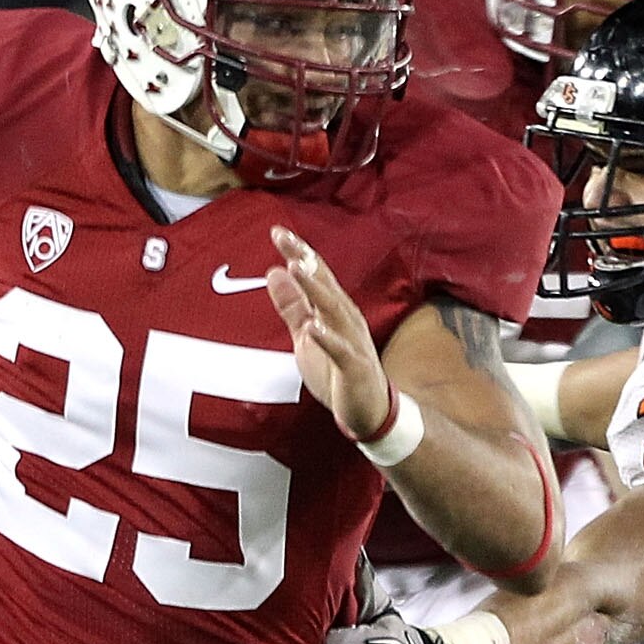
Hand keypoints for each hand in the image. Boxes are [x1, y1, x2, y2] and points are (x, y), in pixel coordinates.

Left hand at [266, 226, 393, 442]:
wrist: (369, 411)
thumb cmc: (337, 372)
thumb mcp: (307, 335)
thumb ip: (293, 305)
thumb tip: (275, 272)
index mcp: (335, 310)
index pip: (316, 275)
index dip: (298, 253)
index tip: (278, 232)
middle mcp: (346, 320)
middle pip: (325, 284)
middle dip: (305, 260)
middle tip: (284, 239)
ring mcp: (353, 342)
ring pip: (334, 311)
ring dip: (316, 289)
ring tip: (296, 268)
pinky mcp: (355, 368)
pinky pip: (341, 351)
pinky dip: (327, 338)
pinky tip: (313, 328)